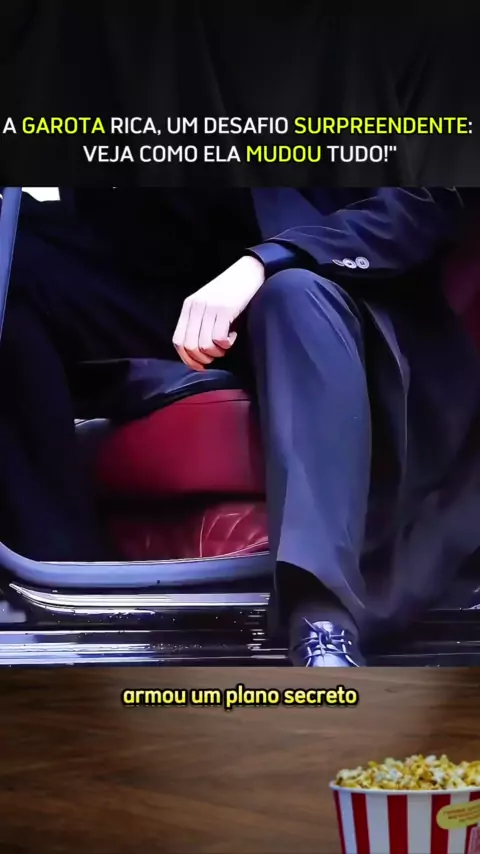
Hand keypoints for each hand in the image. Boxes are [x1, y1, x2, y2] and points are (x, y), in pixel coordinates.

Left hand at [173, 255, 264, 370]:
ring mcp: (210, 307)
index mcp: (189, 306)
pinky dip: (227, 344)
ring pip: (204, 345)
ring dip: (218, 351)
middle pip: (190, 346)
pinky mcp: (225, 309)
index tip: (200, 365)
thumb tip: (198, 352)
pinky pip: (219, 338)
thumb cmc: (231, 292)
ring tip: (227, 343)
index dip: (188, 359)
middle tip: (218, 353)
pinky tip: (234, 335)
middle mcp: (196, 306)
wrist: (250, 271)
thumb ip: (200, 323)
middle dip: (204, 358)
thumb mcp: (209, 305)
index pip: (178, 341)